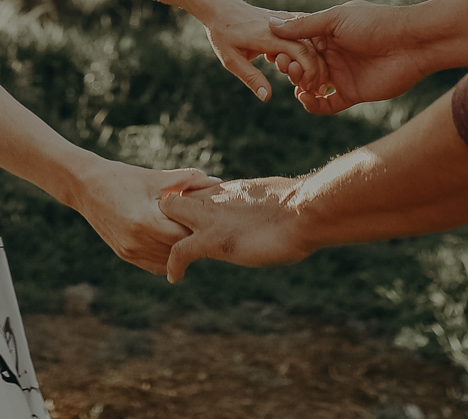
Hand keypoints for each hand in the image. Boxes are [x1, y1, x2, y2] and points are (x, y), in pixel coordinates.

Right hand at [75, 159, 215, 274]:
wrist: (86, 187)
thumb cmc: (123, 177)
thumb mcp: (155, 178)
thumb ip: (187, 180)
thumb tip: (217, 180)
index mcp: (144, 221)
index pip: (183, 235)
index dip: (199, 228)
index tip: (213, 219)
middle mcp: (135, 241)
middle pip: (177, 250)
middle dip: (193, 240)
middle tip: (210, 229)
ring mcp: (129, 251)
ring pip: (167, 261)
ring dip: (181, 251)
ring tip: (194, 235)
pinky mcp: (124, 255)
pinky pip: (154, 264)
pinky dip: (167, 256)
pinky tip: (174, 241)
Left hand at [158, 177, 313, 281]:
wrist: (305, 212)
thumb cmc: (301, 208)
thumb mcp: (274, 201)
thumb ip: (260, 206)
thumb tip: (272, 212)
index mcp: (229, 189)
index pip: (194, 190)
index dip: (187, 204)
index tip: (185, 219)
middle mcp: (214, 199)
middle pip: (173, 198)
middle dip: (165, 215)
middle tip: (166, 238)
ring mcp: (211, 219)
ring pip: (167, 218)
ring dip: (163, 236)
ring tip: (164, 257)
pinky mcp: (213, 241)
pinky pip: (178, 252)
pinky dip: (173, 266)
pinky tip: (174, 278)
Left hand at [195, 0, 327, 101]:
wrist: (221, 8)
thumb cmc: (223, 34)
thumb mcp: (231, 60)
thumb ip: (251, 78)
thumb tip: (267, 97)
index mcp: (268, 36)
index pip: (300, 51)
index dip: (309, 71)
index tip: (307, 87)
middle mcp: (280, 26)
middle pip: (310, 46)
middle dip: (317, 69)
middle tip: (314, 89)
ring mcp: (285, 20)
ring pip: (311, 38)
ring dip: (316, 59)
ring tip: (312, 79)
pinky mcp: (286, 19)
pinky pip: (306, 32)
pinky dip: (313, 48)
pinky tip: (311, 63)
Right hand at [269, 1, 436, 113]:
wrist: (411, 44)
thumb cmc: (375, 23)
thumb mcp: (336, 19)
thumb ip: (305, 26)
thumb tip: (271, 24)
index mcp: (327, 33)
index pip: (298, 44)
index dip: (284, 50)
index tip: (274, 53)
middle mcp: (332, 54)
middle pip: (301, 65)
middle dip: (290, 68)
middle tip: (287, 67)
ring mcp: (341, 74)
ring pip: (311, 85)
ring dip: (299, 85)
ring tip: (299, 82)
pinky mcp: (352, 93)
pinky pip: (326, 104)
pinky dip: (313, 105)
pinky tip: (305, 98)